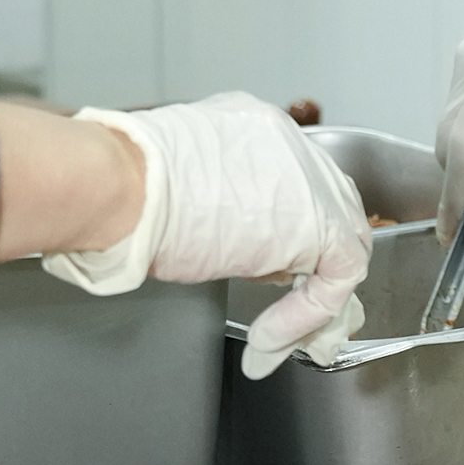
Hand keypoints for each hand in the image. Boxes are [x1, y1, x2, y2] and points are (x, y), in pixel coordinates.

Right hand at [39, 92, 370, 378]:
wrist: (121, 188)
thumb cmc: (124, 189)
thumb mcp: (175, 190)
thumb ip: (211, 207)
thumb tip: (212, 243)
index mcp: (254, 126)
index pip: (292, 180)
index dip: (283, 230)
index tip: (264, 270)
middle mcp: (290, 145)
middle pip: (328, 204)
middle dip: (310, 260)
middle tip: (284, 304)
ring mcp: (311, 180)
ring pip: (342, 240)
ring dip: (310, 294)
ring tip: (276, 332)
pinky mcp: (320, 224)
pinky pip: (339, 276)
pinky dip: (307, 314)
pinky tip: (268, 337)